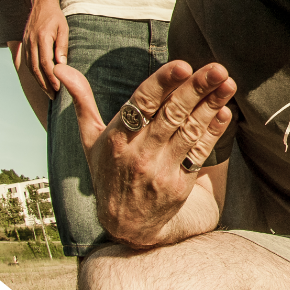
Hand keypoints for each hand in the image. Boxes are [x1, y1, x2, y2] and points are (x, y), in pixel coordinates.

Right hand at [23, 2, 67, 97]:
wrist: (41, 5)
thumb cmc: (56, 17)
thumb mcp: (64, 29)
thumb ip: (62, 46)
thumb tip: (62, 64)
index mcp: (42, 38)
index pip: (46, 63)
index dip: (52, 77)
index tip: (58, 87)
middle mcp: (31, 42)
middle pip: (35, 68)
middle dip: (44, 83)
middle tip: (52, 95)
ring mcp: (26, 43)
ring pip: (30, 67)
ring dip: (38, 81)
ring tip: (47, 91)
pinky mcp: (24, 45)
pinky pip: (27, 62)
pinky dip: (33, 73)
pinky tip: (40, 80)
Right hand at [55, 60, 235, 247]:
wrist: (125, 225)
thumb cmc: (108, 172)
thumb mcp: (90, 140)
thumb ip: (82, 102)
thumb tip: (61, 70)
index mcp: (117, 137)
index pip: (142, 103)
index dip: (163, 83)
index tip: (184, 65)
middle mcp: (139, 152)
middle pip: (172, 114)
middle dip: (197, 89)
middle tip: (218, 68)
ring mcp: (160, 169)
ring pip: (190, 130)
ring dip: (211, 105)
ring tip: (228, 83)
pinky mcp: (179, 183)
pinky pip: (199, 152)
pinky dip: (214, 131)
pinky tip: (225, 111)